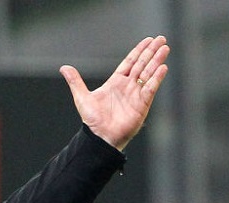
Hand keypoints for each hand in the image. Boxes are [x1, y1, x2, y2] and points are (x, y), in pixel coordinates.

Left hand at [59, 35, 169, 150]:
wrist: (100, 137)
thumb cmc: (92, 120)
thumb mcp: (82, 97)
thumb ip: (75, 81)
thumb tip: (63, 67)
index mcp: (115, 83)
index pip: (130, 62)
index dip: (139, 51)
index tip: (148, 40)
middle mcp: (127, 87)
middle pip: (142, 65)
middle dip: (151, 52)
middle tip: (161, 38)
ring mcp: (136, 95)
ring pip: (148, 73)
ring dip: (157, 61)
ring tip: (165, 48)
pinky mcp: (142, 104)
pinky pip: (150, 88)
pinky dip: (156, 78)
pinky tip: (162, 67)